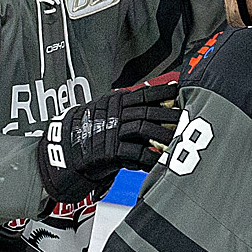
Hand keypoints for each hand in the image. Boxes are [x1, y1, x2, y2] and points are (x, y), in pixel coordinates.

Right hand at [37, 83, 180, 203]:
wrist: (64, 149)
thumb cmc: (88, 131)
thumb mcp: (106, 111)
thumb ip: (127, 108)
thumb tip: (153, 102)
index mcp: (116, 102)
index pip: (144, 94)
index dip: (162, 92)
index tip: (179, 90)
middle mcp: (115, 114)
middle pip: (148, 111)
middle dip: (170, 116)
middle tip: (187, 119)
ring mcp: (112, 131)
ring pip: (144, 129)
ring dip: (163, 136)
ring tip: (178, 140)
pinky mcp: (110, 151)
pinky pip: (135, 154)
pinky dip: (149, 158)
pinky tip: (160, 160)